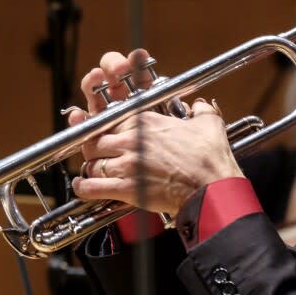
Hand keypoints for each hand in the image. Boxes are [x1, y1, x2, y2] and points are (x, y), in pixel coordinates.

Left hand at [68, 49, 243, 215]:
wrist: (212, 188)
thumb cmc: (211, 158)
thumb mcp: (208, 124)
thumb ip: (200, 111)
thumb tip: (200, 105)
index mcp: (145, 121)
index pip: (110, 121)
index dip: (107, 131)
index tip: (109, 137)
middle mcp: (131, 140)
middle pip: (95, 141)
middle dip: (94, 149)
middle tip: (99, 156)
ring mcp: (127, 165)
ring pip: (91, 163)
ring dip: (91, 169)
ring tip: (94, 173)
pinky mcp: (126, 189)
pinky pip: (92, 187)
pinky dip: (84, 187)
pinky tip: (83, 186)